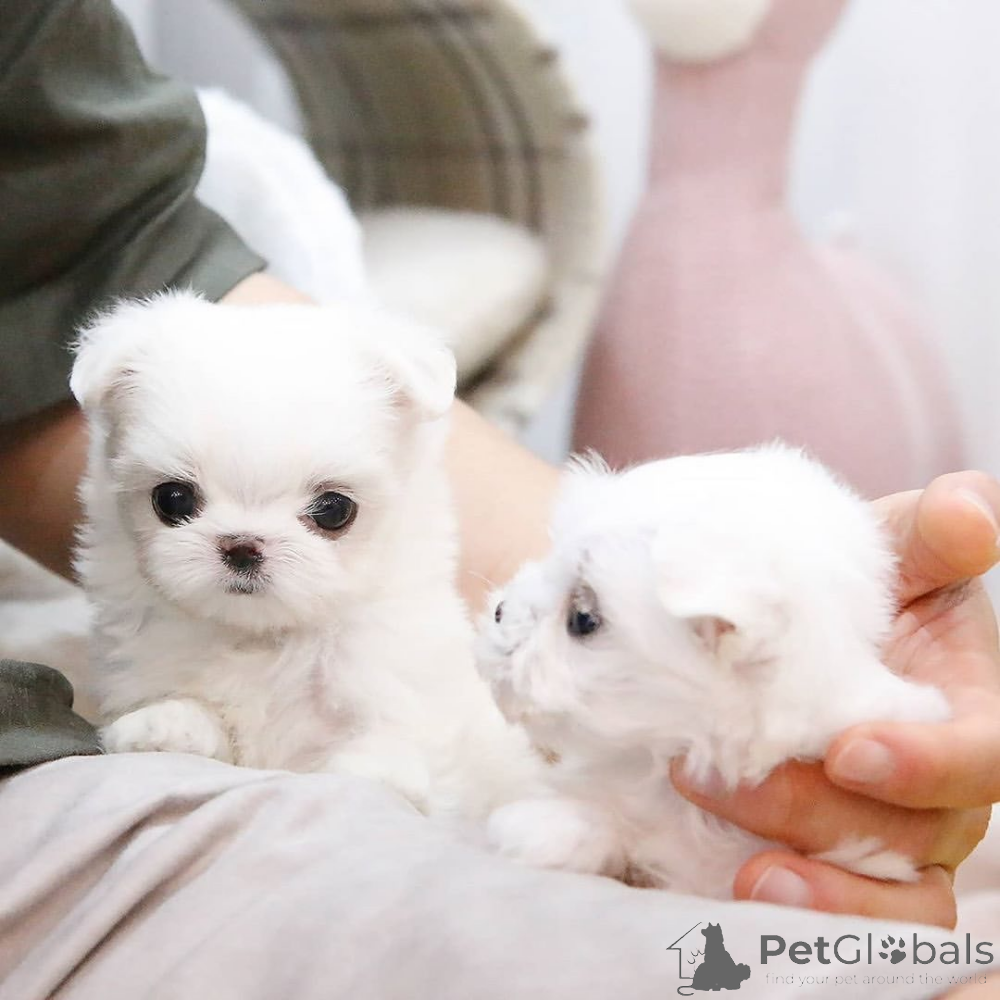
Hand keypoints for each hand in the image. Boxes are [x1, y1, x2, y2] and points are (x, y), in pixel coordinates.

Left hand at [672, 471, 999, 926]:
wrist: (796, 628)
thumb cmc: (858, 588)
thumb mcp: (891, 552)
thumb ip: (932, 537)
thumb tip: (969, 508)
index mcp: (971, 710)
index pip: (986, 757)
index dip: (929, 763)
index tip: (848, 749)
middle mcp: (942, 788)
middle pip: (915, 834)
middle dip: (821, 816)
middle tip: (715, 778)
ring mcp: (895, 834)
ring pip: (888, 894)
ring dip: (820, 893)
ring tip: (746, 878)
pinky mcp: (842, 862)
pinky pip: (843, 913)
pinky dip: (800, 915)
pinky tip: (736, 893)